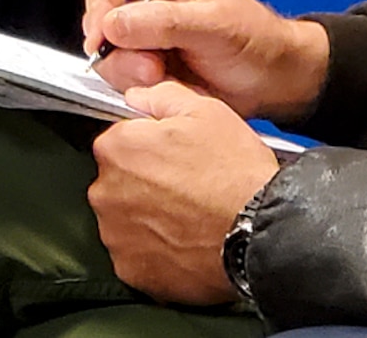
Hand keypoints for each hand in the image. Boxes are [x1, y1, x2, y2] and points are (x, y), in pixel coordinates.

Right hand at [84, 0, 329, 121]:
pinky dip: (136, 85)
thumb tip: (114, 24)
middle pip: (98, 17)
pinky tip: (165, 84)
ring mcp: (141, 32)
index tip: (103, 37)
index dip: (98, 6)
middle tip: (151, 66)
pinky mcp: (142, 62)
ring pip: (106, 52)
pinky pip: (119, 75)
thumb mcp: (213, 24)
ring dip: (129, 71)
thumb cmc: (254, 39)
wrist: (271, 79)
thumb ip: (164, 22)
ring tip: (164, 75)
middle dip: (119, 48)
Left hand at [88, 80, 277, 306]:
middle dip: (145, 182)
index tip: (171, 153)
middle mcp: (107, 192)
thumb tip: (139, 96)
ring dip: (148, 216)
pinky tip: (184, 239)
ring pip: (126, 219)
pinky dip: (155, 250)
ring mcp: (117, 236)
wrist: (259, 231)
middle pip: (119, 180)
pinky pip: (137, 254)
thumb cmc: (235, 174)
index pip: (120, 139)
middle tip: (185, 184)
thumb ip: (160, 96)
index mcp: (119, 148)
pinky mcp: (132, 271)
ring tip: (188, 214)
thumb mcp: (204, 110)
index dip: (149, 144)